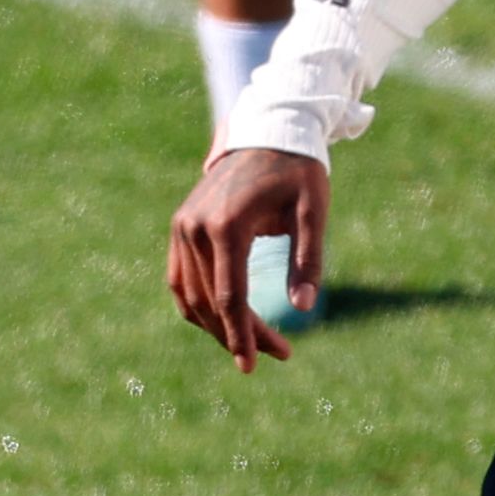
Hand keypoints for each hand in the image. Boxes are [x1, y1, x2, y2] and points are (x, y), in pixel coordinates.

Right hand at [166, 146, 328, 372]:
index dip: (243, 335)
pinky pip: (181, 278)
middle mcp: (195, 228)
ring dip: (217, 325)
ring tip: (254, 343)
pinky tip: (226, 321)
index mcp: (227, 225)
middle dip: (239, 335)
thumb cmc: (298, 172)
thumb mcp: (313, 212)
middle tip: (277, 354)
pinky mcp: (181, 226)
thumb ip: (309, 259)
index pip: (230, 296)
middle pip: (210, 301)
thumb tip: (304, 307)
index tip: (256, 365)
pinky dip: (199, 304)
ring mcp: (182, 226)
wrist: (268, 131)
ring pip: (190, 295)